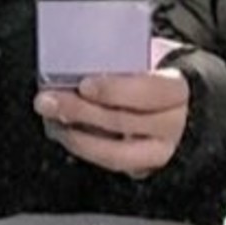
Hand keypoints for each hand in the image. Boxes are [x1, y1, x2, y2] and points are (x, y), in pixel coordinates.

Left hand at [34, 68, 188, 175]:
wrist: (177, 103)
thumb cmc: (155, 73)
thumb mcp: (147, 56)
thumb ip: (123, 60)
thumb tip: (79, 60)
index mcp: (177, 90)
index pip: (150, 91)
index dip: (116, 90)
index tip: (84, 84)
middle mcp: (173, 126)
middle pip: (124, 122)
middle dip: (80, 111)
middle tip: (47, 100)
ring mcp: (158, 152)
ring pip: (114, 153)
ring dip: (75, 136)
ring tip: (50, 119)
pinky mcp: (142, 168)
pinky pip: (109, 162)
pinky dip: (82, 148)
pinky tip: (62, 132)